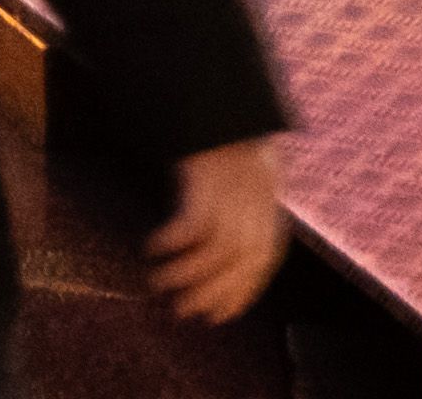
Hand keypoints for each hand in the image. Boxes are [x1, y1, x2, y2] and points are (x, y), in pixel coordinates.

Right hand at [148, 142, 287, 325]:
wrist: (223, 105)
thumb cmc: (230, 141)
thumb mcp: (250, 175)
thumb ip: (249, 208)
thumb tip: (234, 246)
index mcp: (268, 210)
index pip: (260, 265)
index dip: (239, 293)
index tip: (218, 316)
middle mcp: (254, 209)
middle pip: (238, 264)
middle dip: (211, 293)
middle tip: (184, 311)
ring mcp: (231, 197)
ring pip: (214, 253)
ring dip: (185, 274)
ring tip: (159, 283)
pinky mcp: (205, 183)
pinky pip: (190, 226)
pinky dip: (172, 242)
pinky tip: (153, 247)